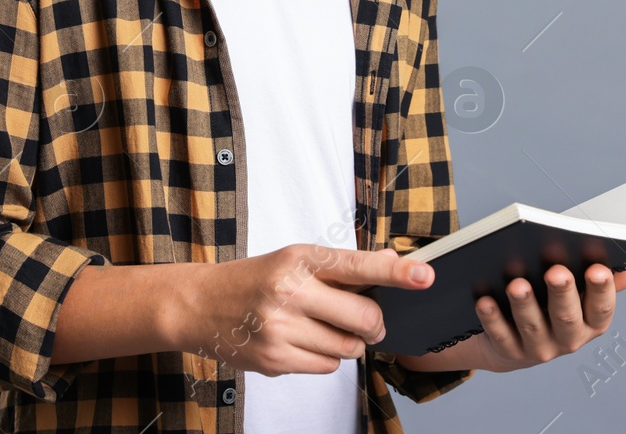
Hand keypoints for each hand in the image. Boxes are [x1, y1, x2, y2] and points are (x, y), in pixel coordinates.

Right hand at [176, 245, 433, 376]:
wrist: (200, 305)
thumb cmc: (255, 278)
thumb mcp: (295, 259)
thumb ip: (343, 266)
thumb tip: (393, 266)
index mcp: (299, 258)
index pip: (358, 265)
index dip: (397, 273)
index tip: (425, 276)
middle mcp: (290, 291)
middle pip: (364, 318)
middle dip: (373, 322)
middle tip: (365, 319)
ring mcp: (281, 329)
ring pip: (349, 348)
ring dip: (347, 342)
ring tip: (321, 327)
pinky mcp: (276, 360)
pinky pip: (327, 366)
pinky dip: (326, 358)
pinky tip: (303, 342)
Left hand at [464, 263, 625, 372]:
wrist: (511, 343)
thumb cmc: (549, 307)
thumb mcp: (580, 295)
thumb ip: (602, 280)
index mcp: (590, 322)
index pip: (602, 309)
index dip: (602, 290)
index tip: (597, 268)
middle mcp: (568, 339)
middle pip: (567, 319)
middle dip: (563, 294)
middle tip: (556, 271)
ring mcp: (538, 348)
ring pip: (533, 327)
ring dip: (525, 305)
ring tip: (517, 284)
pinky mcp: (509, 351)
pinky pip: (500, 335)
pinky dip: (493, 318)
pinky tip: (485, 301)